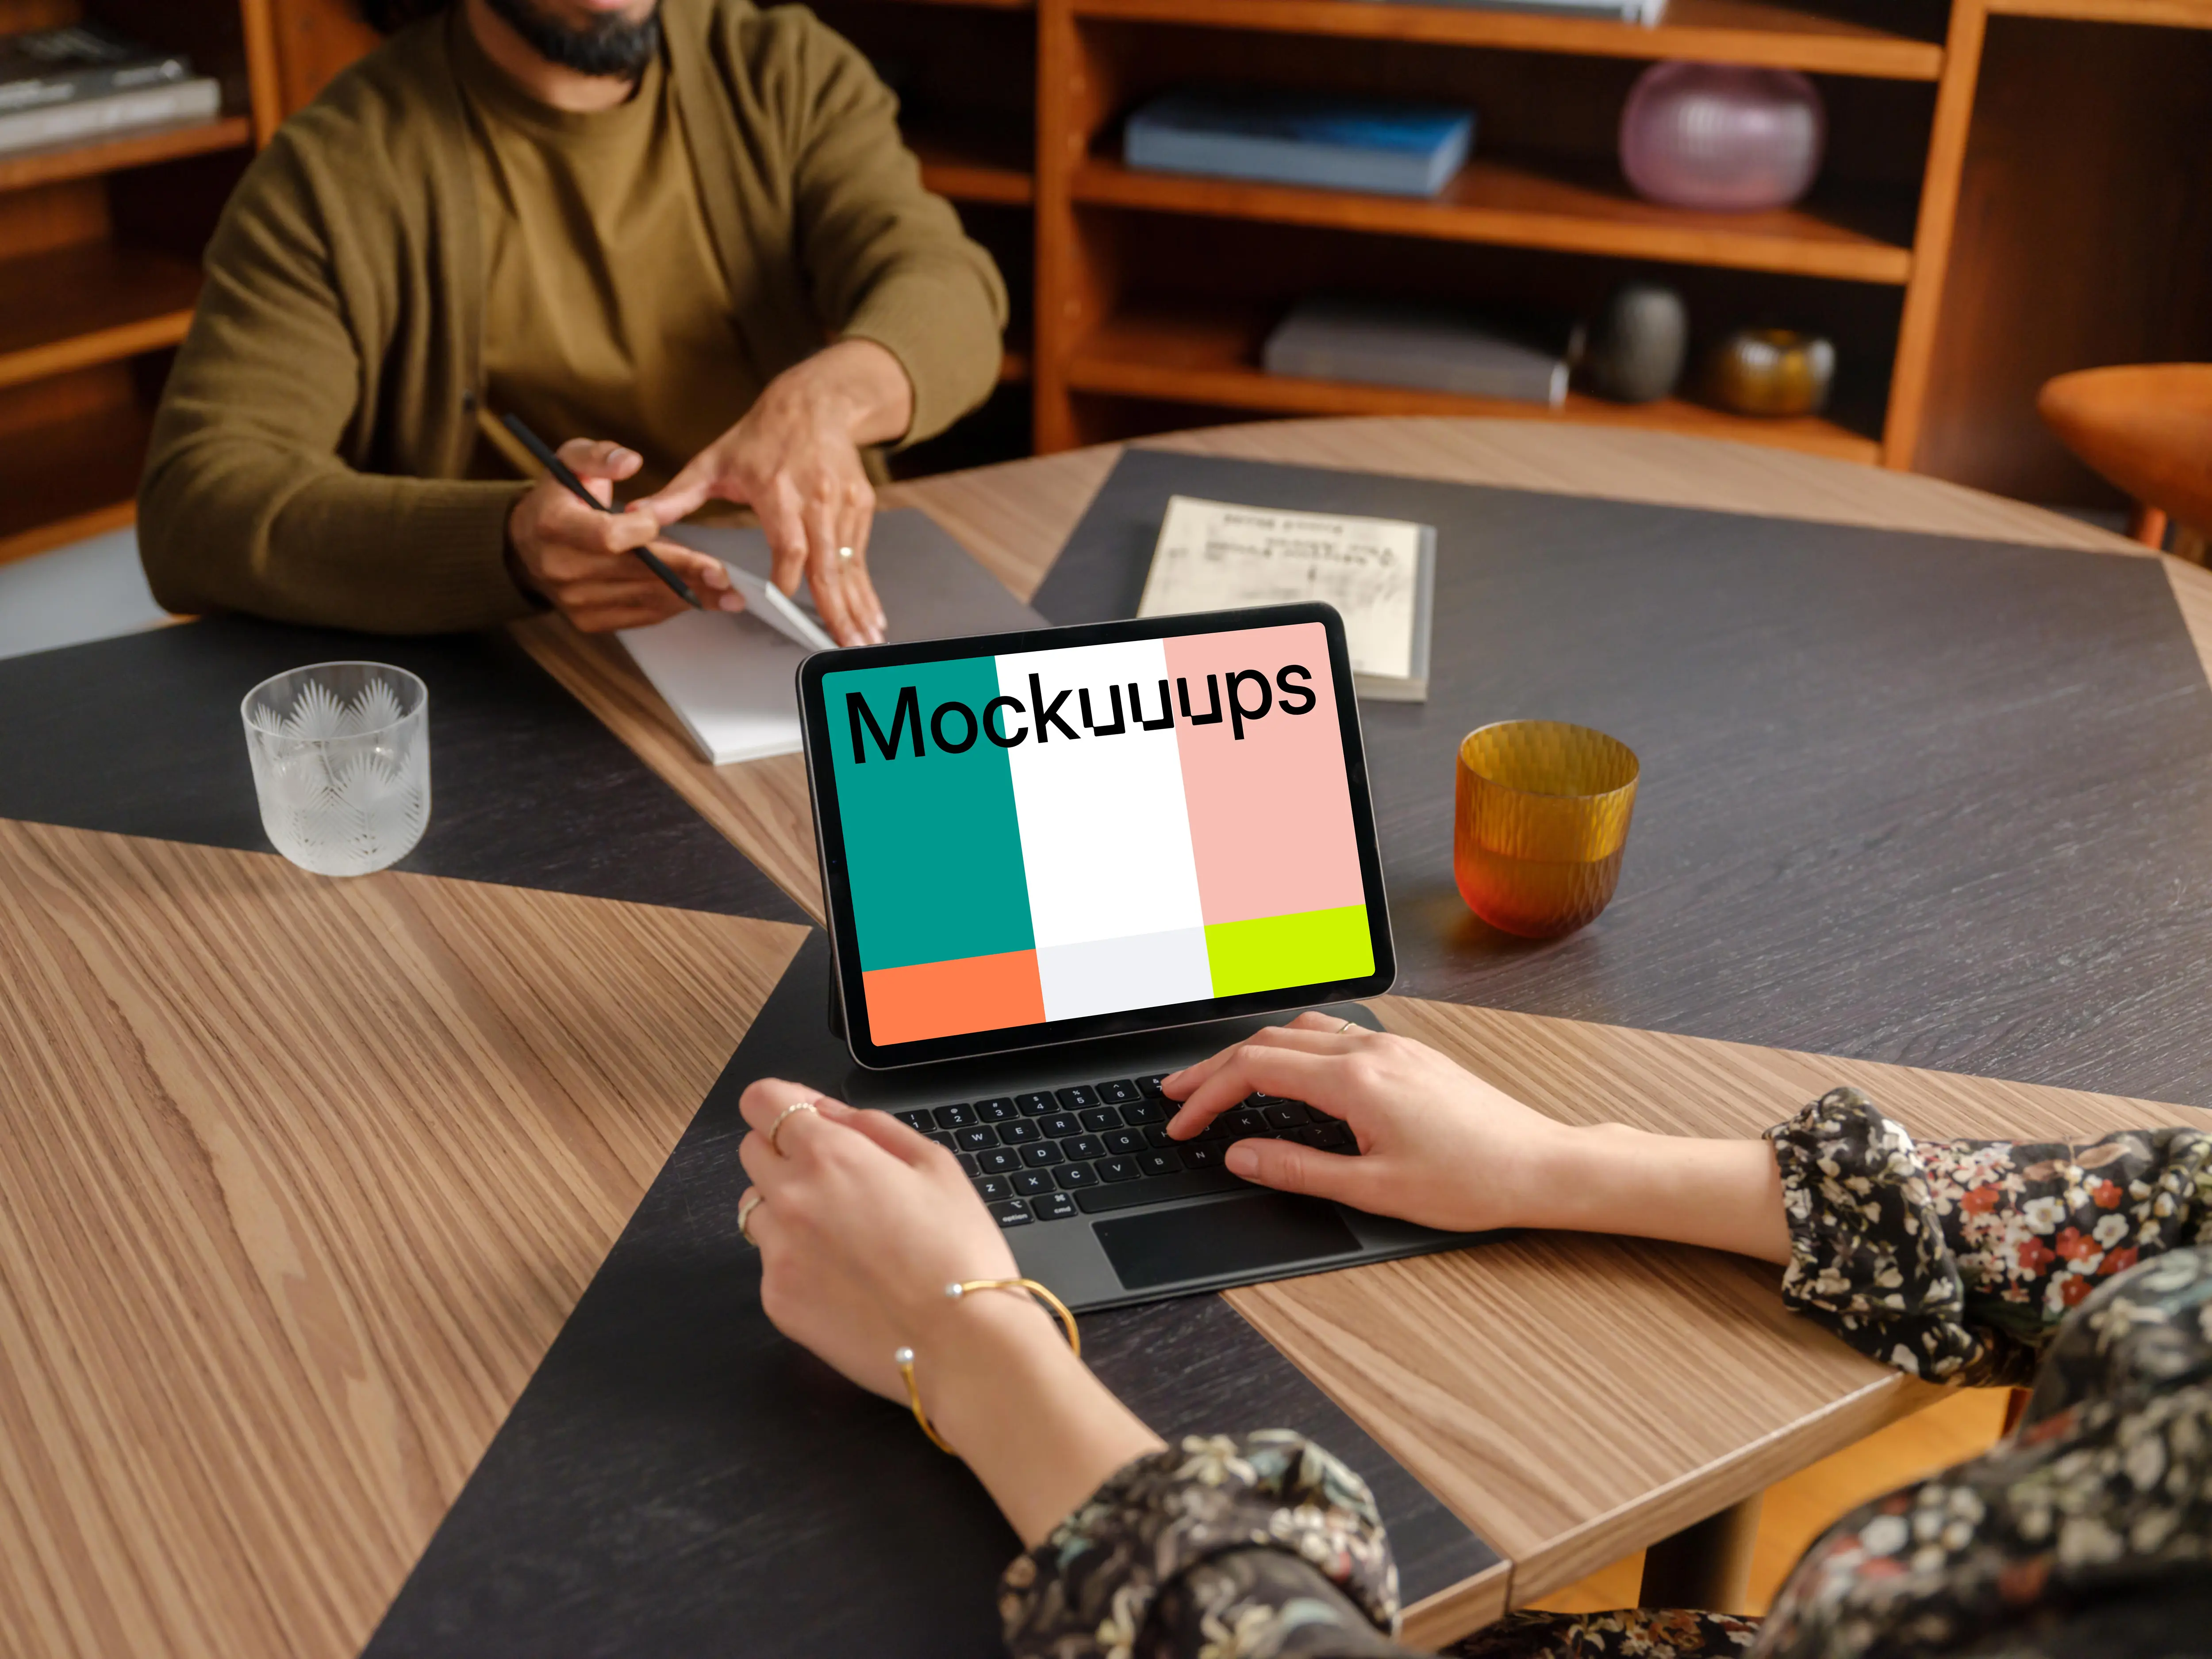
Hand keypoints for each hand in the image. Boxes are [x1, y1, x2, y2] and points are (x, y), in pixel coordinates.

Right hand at [506, 439, 740, 631]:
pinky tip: (700, 599)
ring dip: (689, 596)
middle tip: (724, 576)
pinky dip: (671, 606)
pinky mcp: (588, 620)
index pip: (609, 537)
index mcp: (555, 526)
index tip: (658, 519)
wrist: (529, 542)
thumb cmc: (559, 496)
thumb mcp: (571, 461)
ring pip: (642, 598)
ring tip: (727, 594)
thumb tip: (630, 461)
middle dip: (684, 572)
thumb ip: (599, 456)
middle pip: (635, 573)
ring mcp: (574, 600)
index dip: (641, 531)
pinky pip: (639, 615)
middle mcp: (561, 568)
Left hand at [636, 340, 912, 647]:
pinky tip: (871, 617)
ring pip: (849, 565)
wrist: (815, 402)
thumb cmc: (761, 435)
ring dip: (858, 606)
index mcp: (777, 490)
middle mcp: (815, 498)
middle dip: (836, 608)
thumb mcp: (713, 462)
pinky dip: (866, 589)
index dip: (788, 574)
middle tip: (844, 644)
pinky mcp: (860, 506)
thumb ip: (676, 496)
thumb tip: (635, 518)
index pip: (788, 542)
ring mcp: (842, 503)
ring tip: (865, 642)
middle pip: (827, 563)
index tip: (784, 600)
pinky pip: (861, 557)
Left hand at [737, 1078, 1164, 1544]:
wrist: (961, 1344)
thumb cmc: (959, 1252)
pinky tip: (846, 1278)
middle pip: (752, 1151)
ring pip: (755, 1208)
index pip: (762, 1102)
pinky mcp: (777, 1301)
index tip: (803, 1119)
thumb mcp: (936, 1165)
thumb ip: (873, 1127)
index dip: (781, 1105)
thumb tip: (829, 1112)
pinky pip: (771, 1264)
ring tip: (842, 1235)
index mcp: (830, 1155)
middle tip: (835, 1180)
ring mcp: (777, 1253)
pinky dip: (798, 1262)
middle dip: (785, 1153)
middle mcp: (790, 1198)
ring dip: (786, 1208)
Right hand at [1162, 1014, 1792, 1260]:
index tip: (1182, 1122)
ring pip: (1300, 1032)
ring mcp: (1392, 1047)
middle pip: (1269, 1042)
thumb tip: (1241, 1155)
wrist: (1542, 1166)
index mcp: (1354, 1080)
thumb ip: (1298, 1169)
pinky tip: (1290, 1071)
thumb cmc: (1470, 1182)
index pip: (1255, 1071)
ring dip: (1253, 1052)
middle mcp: (1370, 1051)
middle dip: (1215, 1069)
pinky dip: (1293, 1048)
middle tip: (1177, 1095)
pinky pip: (1334, 1035)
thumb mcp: (1373, 1189)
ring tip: (1222, 1080)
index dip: (1208, 1095)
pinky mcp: (1410, 1055)